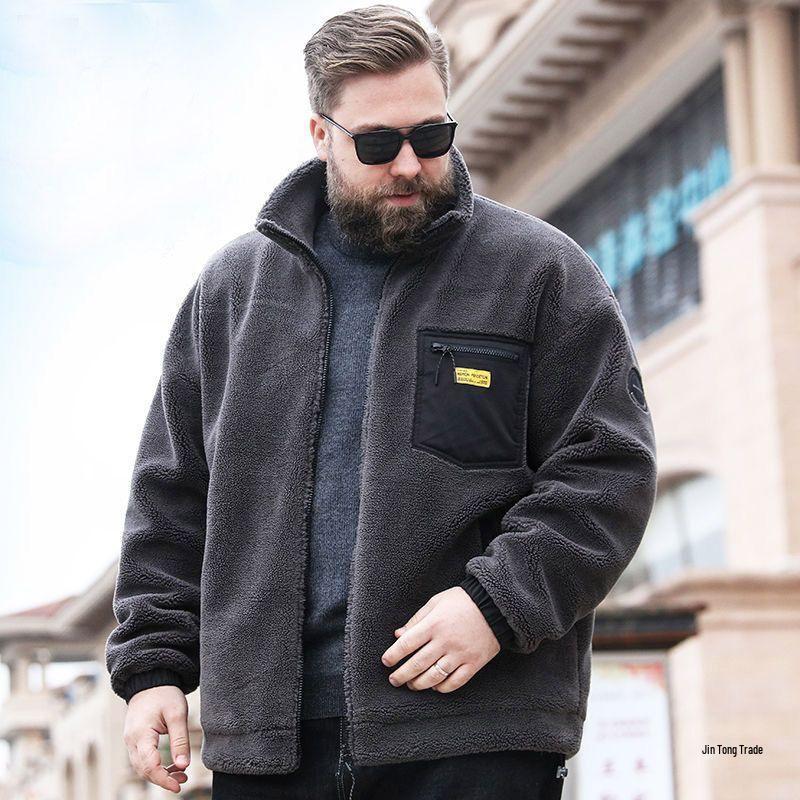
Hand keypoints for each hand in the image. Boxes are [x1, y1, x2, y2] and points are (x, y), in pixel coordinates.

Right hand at [123, 685, 190, 793]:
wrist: (151, 681)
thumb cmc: (165, 694)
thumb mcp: (177, 714)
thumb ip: (180, 740)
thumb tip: (184, 765)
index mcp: (141, 734)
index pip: (149, 765)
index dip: (163, 779)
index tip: (178, 786)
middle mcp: (131, 740)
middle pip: (143, 770)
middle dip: (162, 779)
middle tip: (183, 780)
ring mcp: (131, 740)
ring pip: (142, 767)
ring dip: (159, 774)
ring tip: (181, 773)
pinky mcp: (135, 739)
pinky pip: (142, 759)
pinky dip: (156, 766)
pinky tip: (172, 765)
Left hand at [381, 586, 501, 692]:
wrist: (494, 606)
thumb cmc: (462, 601)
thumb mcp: (436, 602)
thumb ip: (417, 619)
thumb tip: (398, 635)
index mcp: (434, 624)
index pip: (407, 644)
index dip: (393, 655)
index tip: (386, 662)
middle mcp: (445, 641)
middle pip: (418, 664)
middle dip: (402, 675)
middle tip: (394, 680)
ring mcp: (460, 654)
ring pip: (434, 677)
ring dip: (419, 684)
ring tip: (411, 685)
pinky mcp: (473, 663)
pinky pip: (455, 682)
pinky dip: (442, 688)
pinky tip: (434, 687)